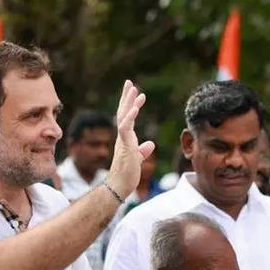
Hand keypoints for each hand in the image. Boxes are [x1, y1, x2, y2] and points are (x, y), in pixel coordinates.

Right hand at [104, 80, 154, 198]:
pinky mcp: (125, 146)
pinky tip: (135, 107)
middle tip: (129, 82)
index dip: (129, 103)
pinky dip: (130, 117)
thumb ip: (142, 151)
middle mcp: (123, 136)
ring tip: (135, 89)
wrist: (119, 187)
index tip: (133, 90)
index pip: (127, 116)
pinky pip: (125, 128)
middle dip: (126, 97)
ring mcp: (123, 140)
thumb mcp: (138, 159)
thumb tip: (150, 144)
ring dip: (129, 102)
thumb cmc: (127, 175)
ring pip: (124, 117)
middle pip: (123, 112)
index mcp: (126, 138)